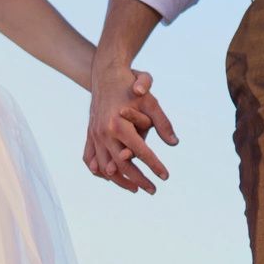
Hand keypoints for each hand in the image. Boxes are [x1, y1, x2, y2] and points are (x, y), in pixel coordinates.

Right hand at [84, 66, 176, 194]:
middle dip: (139, 180)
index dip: (154, 165)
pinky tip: (112, 178)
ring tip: (136, 188)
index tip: (165, 176)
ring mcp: (94, 135)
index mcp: (118, 125)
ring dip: (120, 181)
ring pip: (104, 167)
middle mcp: (103, 133)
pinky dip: (99, 171)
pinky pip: (90, 159)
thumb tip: (174, 143)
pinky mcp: (89, 135)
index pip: (140, 152)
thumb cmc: (130, 85)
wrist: (105, 73)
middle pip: (121, 166)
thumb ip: (162, 123)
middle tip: (153, 190)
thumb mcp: (151, 101)